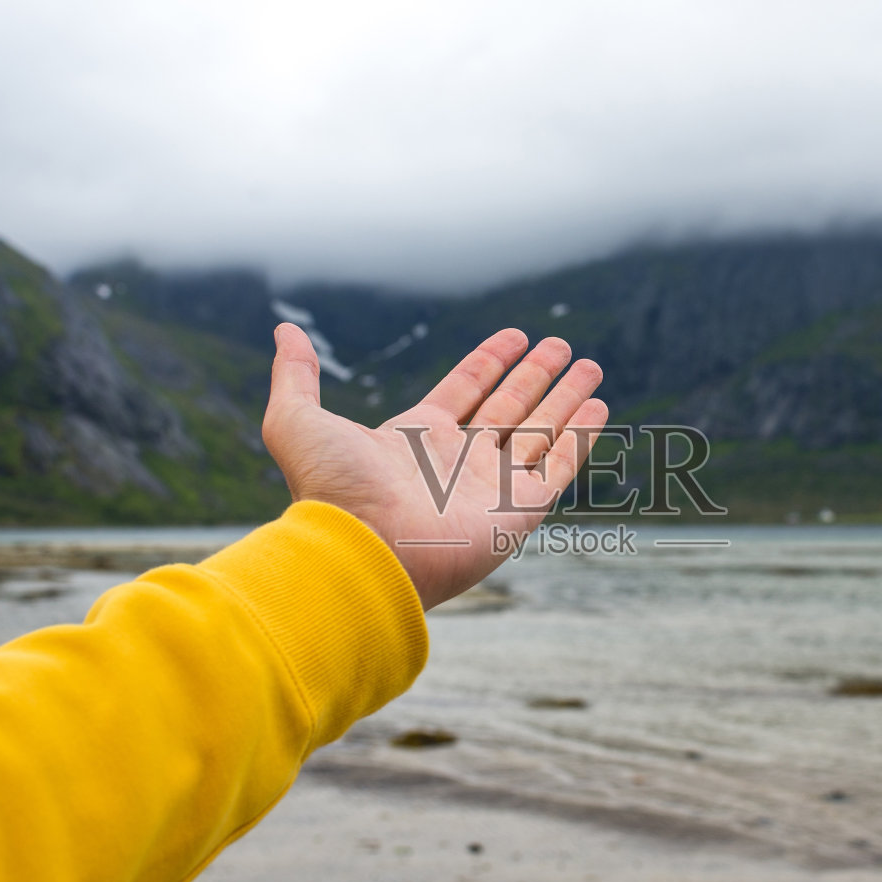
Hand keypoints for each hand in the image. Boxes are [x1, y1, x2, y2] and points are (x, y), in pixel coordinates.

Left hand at [261, 323, 607, 608]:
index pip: (464, 391)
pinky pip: (558, 465)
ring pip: (540, 431)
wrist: (362, 551)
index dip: (489, 362)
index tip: (515, 335)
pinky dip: (581, 436)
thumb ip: (295, 375)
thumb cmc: (329, 492)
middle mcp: (458, 462)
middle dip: (535, 376)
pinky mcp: (520, 511)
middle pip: (508, 407)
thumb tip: (284, 329)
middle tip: (561, 344)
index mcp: (416, 440)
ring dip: (566, 398)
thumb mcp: (296, 421)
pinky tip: (597, 405)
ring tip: (590, 365)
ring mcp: (492, 486)